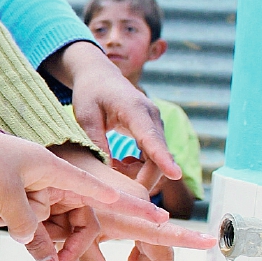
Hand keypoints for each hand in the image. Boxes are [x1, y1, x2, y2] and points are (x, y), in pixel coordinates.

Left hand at [0, 124, 122, 247]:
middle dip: (39, 228)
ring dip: (7, 219)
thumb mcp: (7, 198)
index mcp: (53, 168)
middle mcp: (44, 179)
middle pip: (61, 218)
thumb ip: (29, 230)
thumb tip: (42, 256)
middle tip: (15, 218)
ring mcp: (25, 189)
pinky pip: (12, 221)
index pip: (98, 190)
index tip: (160, 216)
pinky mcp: (7, 198)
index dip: (128, 205)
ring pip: (32, 224)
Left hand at [42, 42, 181, 183]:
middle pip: (158, 156)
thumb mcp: (85, 116)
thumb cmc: (91, 94)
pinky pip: (153, 158)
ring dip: (137, 172)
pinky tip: (120, 162)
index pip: (151, 137)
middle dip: (142, 178)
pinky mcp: (153, 132)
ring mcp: (155, 125)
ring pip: (157, 161)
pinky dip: (138, 167)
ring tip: (112, 165)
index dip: (163, 158)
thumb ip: (96, 141)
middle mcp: (152, 116)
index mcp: (134, 109)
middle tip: (114, 182)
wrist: (101, 78)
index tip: (175, 175)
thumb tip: (106, 172)